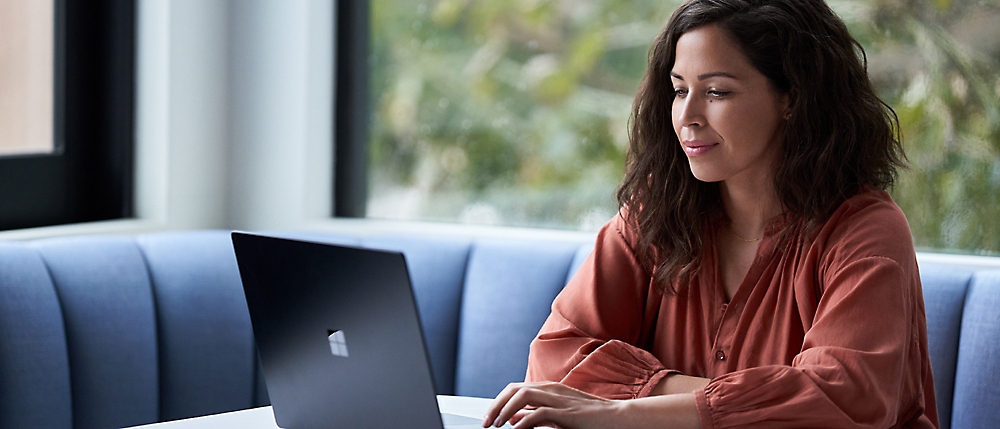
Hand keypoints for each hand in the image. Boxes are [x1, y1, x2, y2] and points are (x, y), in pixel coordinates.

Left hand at [482, 381, 622, 428]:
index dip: (498, 401)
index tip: (489, 418)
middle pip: (514, 389)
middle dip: (496, 404)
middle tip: (487, 422)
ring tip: (497, 425)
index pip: (515, 388)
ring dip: (505, 409)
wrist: (618, 418)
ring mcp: (560, 399)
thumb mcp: (557, 416)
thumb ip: (535, 415)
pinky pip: (540, 412)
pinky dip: (525, 420)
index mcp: (549, 388)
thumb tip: (512, 419)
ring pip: (523, 395)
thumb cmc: (590, 418)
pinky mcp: (567, 413)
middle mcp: (552, 389)